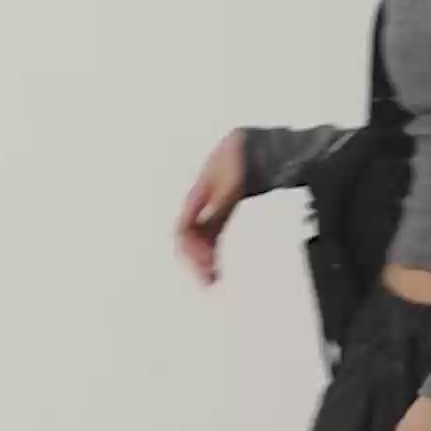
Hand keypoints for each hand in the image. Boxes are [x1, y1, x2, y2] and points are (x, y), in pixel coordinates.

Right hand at [175, 131, 247, 285]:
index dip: (190, 250)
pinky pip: (210, 238)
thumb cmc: (237, 162)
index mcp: (195, 198)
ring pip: (198, 242)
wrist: (248, 147)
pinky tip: (217, 267)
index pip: (183, 230)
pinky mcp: (218, 214)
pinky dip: (212, 252)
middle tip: (208, 283)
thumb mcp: (230, 185)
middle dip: (195, 261)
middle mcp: (197, 207)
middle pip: (188, 240)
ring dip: (203, 261)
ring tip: (211, 281)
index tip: (205, 267)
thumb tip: (206, 228)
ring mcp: (207, 211)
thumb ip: (217, 207)